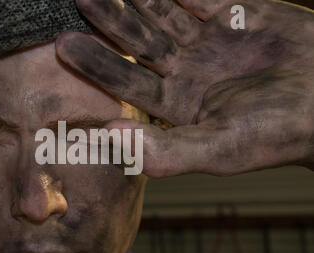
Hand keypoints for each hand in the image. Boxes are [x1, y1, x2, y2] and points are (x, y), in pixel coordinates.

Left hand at [56, 0, 313, 176]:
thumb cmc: (277, 135)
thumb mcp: (219, 149)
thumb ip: (165, 151)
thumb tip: (110, 139)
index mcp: (174, 104)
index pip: (125, 81)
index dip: (95, 63)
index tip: (63, 44)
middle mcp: (185, 70)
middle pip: (138, 40)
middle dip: (109, 18)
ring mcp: (208, 39)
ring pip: (164, 10)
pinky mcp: (236, 12)